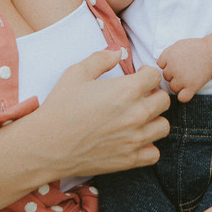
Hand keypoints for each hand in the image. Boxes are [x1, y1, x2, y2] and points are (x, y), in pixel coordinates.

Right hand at [35, 51, 170, 177]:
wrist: (46, 145)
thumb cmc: (60, 107)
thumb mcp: (76, 73)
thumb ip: (101, 58)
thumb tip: (118, 52)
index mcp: (127, 90)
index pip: (155, 76)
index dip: (146, 73)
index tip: (137, 76)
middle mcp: (136, 114)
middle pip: (164, 100)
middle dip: (153, 94)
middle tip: (138, 97)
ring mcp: (135, 139)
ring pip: (164, 126)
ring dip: (154, 120)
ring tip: (138, 118)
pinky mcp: (129, 160)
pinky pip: (154, 153)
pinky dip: (148, 146)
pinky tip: (133, 140)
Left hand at [157, 38, 211, 101]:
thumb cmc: (196, 48)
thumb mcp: (178, 45)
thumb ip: (167, 53)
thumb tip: (159, 65)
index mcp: (169, 56)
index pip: (160, 65)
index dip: (168, 64)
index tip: (178, 62)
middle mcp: (173, 68)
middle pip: (166, 77)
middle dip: (174, 74)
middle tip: (186, 69)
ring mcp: (182, 79)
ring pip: (173, 87)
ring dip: (179, 84)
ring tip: (189, 77)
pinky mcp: (191, 87)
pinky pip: (182, 98)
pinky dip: (184, 96)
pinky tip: (189, 89)